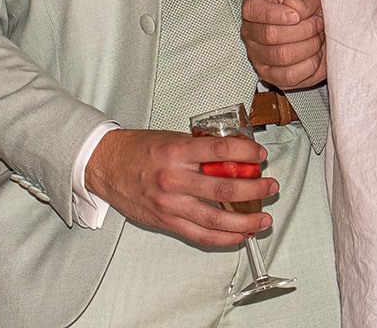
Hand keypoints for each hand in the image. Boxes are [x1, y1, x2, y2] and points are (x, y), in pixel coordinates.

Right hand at [84, 128, 273, 247]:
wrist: (106, 166)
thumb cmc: (138, 150)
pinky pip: (200, 234)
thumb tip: (233, 153)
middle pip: (224, 186)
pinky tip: (239, 235)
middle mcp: (174, 179)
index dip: (246, 152)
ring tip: (263, 219)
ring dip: (245, 221)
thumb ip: (198, 148)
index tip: (261, 154)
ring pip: (216, 217)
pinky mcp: (166, 221)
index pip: (220, 150)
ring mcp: (170, 203)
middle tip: (271, 186)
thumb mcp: (170, 138)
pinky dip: (223, 237)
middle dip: (254, 188)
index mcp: (176, 151)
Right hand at [241, 0, 326, 89]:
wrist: (317, 28)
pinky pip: (290, 76)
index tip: (297, 16)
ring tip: (318, 38)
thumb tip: (295, 9)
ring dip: (309, 46)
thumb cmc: (308, 8)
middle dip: (303, 29)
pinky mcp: (271, 76)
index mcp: (253, 6)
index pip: (253, 11)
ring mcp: (257, 57)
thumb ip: (304, 0)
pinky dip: (310, 65)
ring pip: (282, 56)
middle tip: (318, 24)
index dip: (276, 14)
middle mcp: (249, 32)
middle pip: (271, 35)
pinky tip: (316, 55)